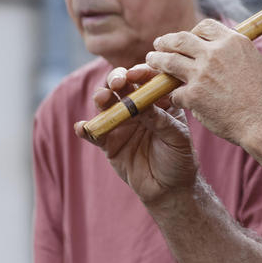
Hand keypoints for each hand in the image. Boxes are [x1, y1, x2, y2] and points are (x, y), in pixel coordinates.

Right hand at [75, 65, 198, 204]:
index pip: (148, 79)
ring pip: (106, 104)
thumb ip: (161, 120)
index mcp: (159, 101)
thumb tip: (143, 104)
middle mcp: (138, 107)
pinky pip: (94, 132)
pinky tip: (82, 128)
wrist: (169, 190)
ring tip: (102, 100)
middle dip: (117, 79)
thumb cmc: (179, 159)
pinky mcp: (109, 142)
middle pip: (122, 86)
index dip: (140, 72)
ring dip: (101, 97)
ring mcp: (122, 123)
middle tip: (117, 83)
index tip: (135, 74)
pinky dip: (86, 129)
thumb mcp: (177, 137)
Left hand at [146, 19, 261, 145]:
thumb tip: (225, 55)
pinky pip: (175, 92)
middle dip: (167, 41)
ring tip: (150, 61)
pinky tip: (174, 100)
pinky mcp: (194, 95)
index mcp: (233, 42)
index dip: (193, 32)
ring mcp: (202, 73)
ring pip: (169, 60)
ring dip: (157, 60)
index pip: (205, 26)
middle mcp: (215, 52)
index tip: (188, 39)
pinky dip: (174, 96)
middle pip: (181, 39)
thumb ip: (236, 55)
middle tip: (159, 44)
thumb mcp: (256, 63)